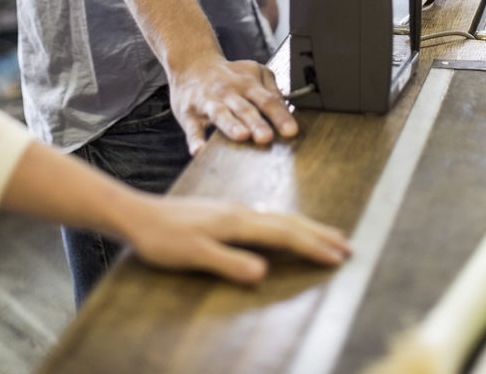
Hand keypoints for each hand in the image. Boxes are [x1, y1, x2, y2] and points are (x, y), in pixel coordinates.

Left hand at [126, 194, 350, 283]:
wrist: (138, 215)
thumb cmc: (163, 238)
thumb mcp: (194, 255)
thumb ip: (229, 263)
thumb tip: (263, 273)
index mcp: (238, 221)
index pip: (285, 234)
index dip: (313, 246)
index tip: (339, 257)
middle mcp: (240, 211)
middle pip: (289, 221)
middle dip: (319, 234)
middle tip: (347, 245)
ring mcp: (233, 211)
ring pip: (280, 218)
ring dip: (306, 228)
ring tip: (326, 237)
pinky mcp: (225, 214)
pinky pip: (268, 219)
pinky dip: (287, 226)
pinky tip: (284, 231)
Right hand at [170, 54, 297, 153]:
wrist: (192, 63)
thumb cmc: (229, 75)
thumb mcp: (254, 72)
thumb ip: (271, 90)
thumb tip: (287, 109)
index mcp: (248, 85)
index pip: (267, 100)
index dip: (280, 116)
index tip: (291, 131)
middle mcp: (229, 93)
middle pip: (245, 108)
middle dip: (256, 123)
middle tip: (266, 138)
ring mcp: (208, 103)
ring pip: (221, 115)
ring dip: (231, 126)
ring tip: (241, 136)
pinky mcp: (189, 114)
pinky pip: (192, 128)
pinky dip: (195, 140)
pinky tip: (199, 150)